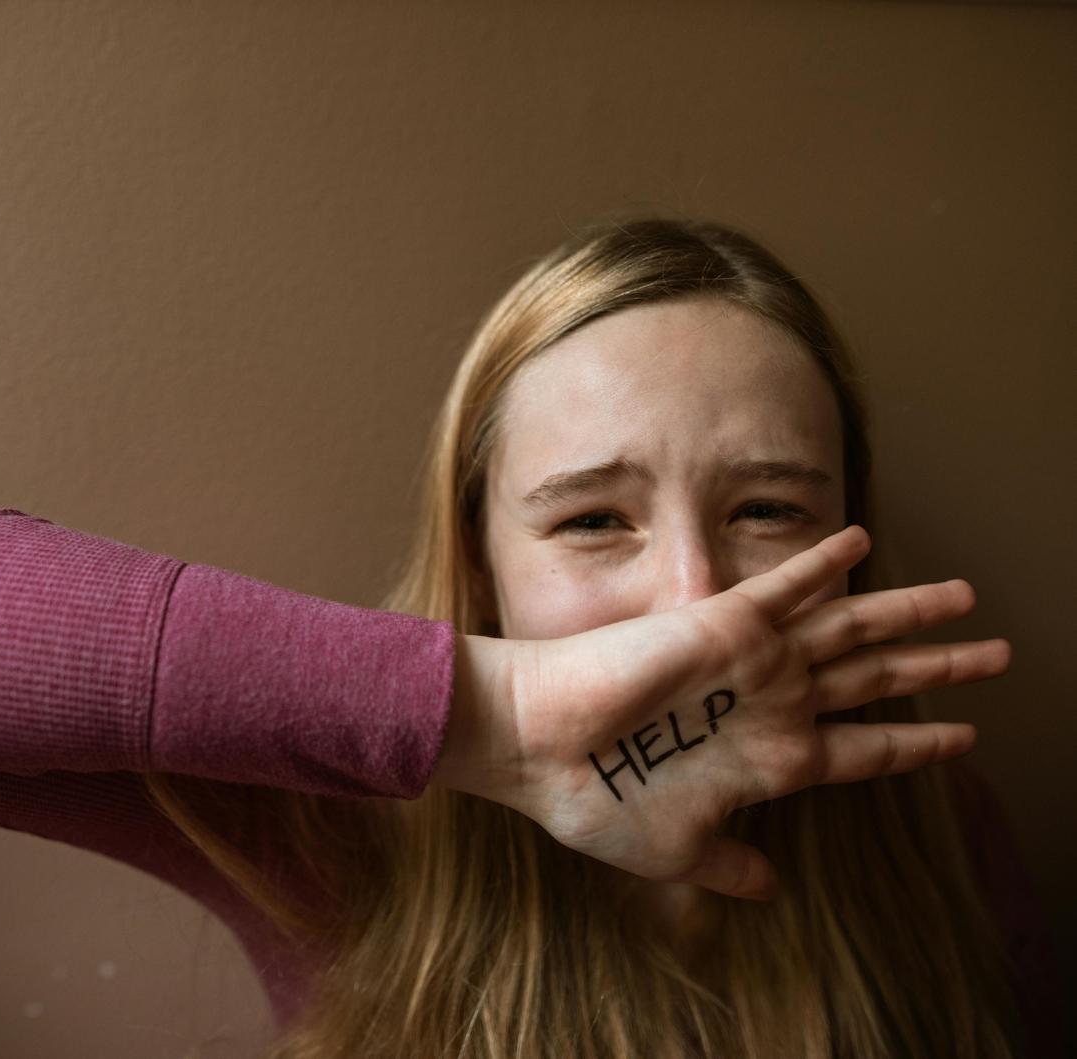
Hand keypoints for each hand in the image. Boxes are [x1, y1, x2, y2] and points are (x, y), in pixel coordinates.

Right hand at [438, 526, 1010, 900]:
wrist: (538, 745)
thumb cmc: (597, 802)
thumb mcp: (676, 851)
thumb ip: (732, 864)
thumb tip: (771, 886)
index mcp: (770, 761)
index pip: (865, 749)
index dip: (918, 743)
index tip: (963, 736)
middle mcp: (772, 705)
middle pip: (875, 680)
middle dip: (940, 667)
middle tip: (999, 655)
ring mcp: (753, 663)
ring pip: (851, 629)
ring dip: (910, 611)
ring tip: (968, 597)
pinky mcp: (722, 626)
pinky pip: (786, 587)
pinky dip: (824, 564)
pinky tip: (862, 541)